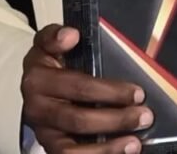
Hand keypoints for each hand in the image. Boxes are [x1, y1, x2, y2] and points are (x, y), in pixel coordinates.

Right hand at [21, 24, 151, 153]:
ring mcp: (43, 134)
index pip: (78, 87)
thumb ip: (56, 35)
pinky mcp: (50, 149)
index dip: (110, 92)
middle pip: (79, 120)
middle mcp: (37, 110)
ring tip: (134, 143)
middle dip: (116, 120)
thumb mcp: (47, 43)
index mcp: (37, 80)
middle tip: (144, 116)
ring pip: (71, 151)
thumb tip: (71, 35)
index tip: (138, 93)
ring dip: (106, 149)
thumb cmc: (48, 63)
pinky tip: (119, 153)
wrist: (32, 87)